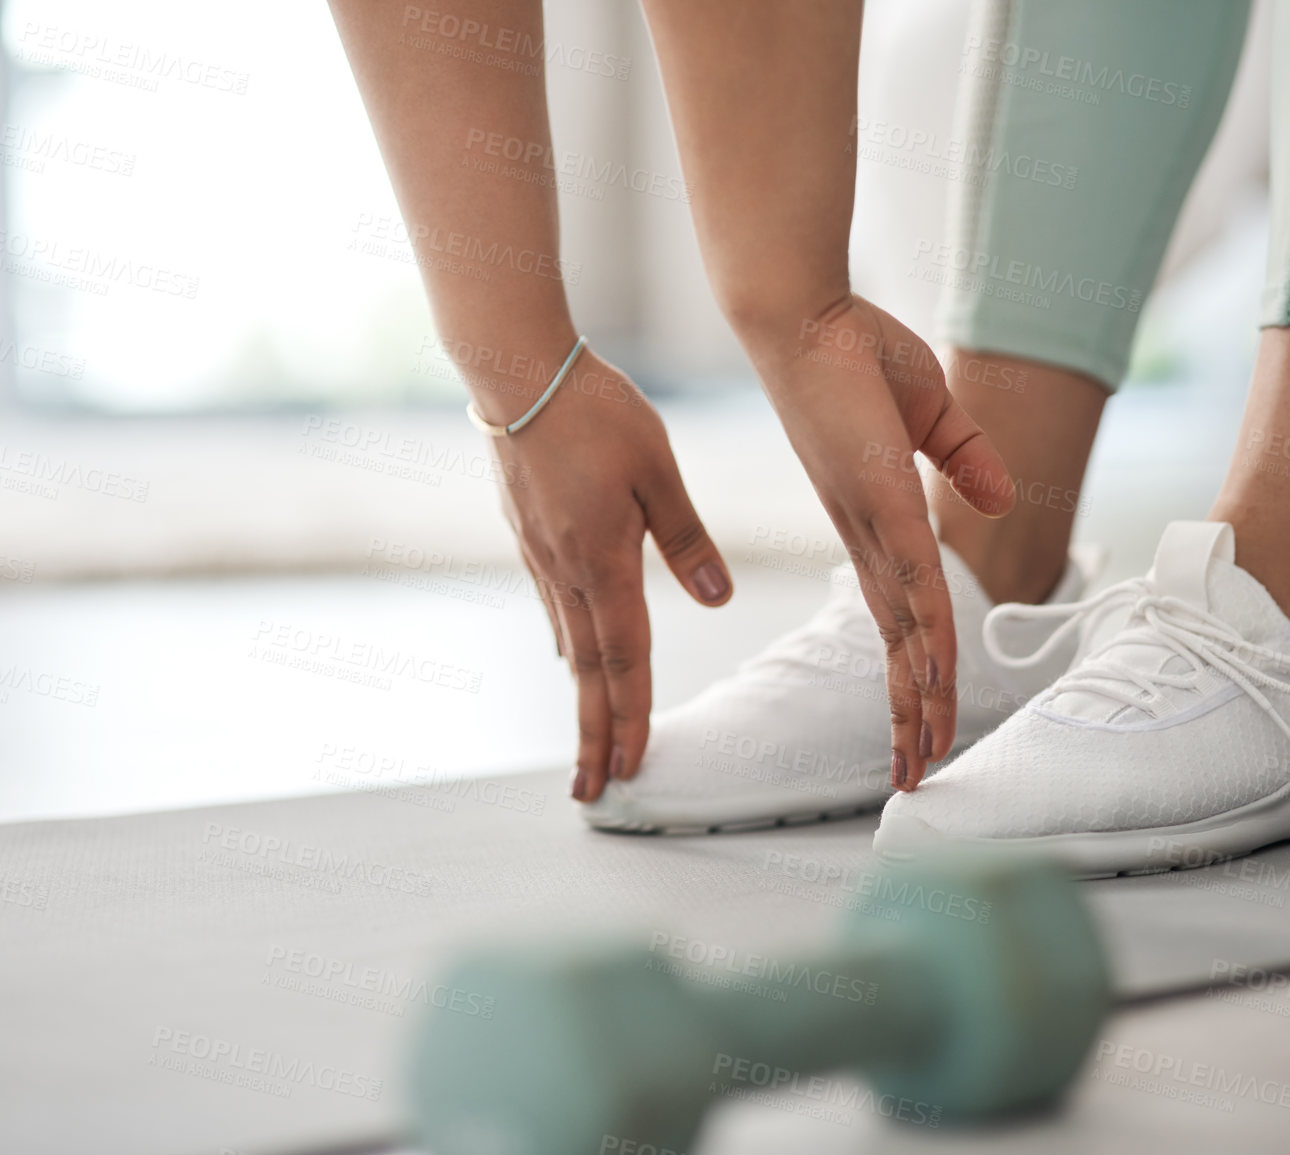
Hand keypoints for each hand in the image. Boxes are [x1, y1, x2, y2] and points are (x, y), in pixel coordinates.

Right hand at [483, 345, 731, 801]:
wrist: (518, 373)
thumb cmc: (597, 411)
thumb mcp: (658, 469)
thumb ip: (686, 538)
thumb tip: (716, 597)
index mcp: (604, 562)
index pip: (625, 659)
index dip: (631, 717)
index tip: (632, 768)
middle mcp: (567, 573)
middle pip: (588, 672)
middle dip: (595, 737)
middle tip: (593, 794)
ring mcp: (541, 559)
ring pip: (569, 645)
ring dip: (582, 699)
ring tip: (588, 744)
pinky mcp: (530, 538)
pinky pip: (555, 609)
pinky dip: (570, 648)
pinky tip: (574, 659)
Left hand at [750, 294, 1013, 790]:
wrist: (802, 311)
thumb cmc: (855, 349)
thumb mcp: (931, 412)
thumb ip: (965, 459)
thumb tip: (996, 506)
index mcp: (876, 520)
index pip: (902, 612)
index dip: (917, 670)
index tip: (924, 719)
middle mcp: (868, 535)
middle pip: (897, 641)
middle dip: (908, 710)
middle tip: (911, 774)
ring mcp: (872, 522)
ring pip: (904, 629)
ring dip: (916, 696)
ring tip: (919, 759)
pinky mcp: (877, 499)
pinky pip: (914, 578)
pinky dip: (928, 633)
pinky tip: (938, 679)